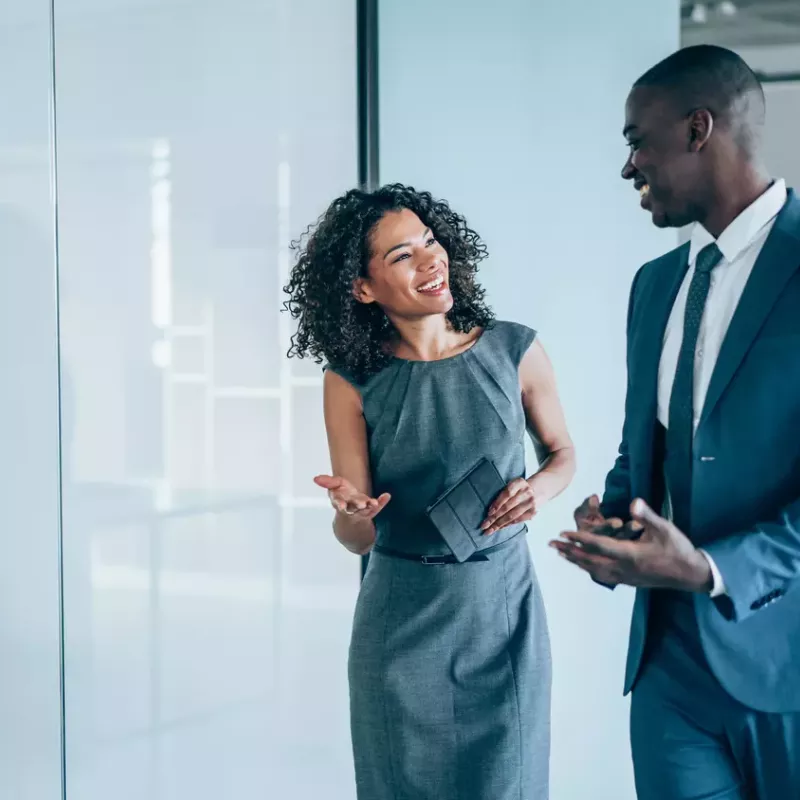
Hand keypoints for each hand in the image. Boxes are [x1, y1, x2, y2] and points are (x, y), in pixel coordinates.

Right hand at [314, 475, 389, 519]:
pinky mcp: (371, 510)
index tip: (340, 505)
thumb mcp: (334, 487)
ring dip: (370, 507)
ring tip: (374, 503)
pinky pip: (377, 508)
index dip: (339, 504)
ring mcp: (361, 510)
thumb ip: (327, 482)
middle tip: (361, 504)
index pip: (338, 503)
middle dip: (357, 506)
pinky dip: (382, 502)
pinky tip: (386, 496)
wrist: (351, 511)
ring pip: (365, 511)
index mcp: (339, 502)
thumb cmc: (343, 494)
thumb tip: (315, 478)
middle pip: (353, 508)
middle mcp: (350, 507)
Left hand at [481, 478, 537, 535]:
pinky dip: (507, 524)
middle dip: (494, 517)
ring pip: (512, 516)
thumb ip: (503, 494)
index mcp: (519, 482)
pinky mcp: (533, 512)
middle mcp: (526, 492)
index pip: (507, 494)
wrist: (537, 491)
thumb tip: (489, 510)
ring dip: (499, 524)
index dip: (497, 503)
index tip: (489, 513)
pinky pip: (517, 520)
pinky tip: (499, 528)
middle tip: (484, 525)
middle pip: (508, 507)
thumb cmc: (518, 489)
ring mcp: (531, 503)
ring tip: (490, 530)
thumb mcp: (512, 485)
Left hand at [550, 498, 712, 591]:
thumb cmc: (678, 548)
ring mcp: (625, 577)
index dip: (579, 539)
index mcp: (630, 554)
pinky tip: (582, 565)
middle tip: (551, 543)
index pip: (598, 546)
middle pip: (589, 560)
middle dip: (569, 550)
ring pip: (593, 570)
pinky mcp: (629, 581)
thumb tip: (633, 502)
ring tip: (560, 553)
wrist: (691, 575)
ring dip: (575, 560)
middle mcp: (624, 568)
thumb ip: (647, 516)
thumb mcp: (665, 528)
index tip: (563, 533)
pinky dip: (588, 568)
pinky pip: (602, 575)